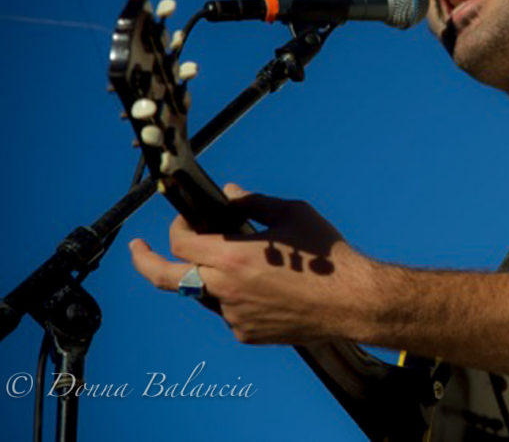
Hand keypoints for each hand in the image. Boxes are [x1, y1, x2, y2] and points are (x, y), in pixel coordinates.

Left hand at [130, 184, 372, 344]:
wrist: (353, 302)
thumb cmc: (327, 256)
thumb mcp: (293, 214)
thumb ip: (255, 203)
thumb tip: (232, 196)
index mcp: (232, 257)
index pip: (181, 243)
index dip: (177, 228)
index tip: (185, 222)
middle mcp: (225, 290)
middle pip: (165, 279)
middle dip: (143, 261)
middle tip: (135, 249)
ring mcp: (234, 316)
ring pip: (203, 293)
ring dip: (210, 276)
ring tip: (247, 265)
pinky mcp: (247, 333)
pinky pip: (230, 311)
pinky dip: (238, 296)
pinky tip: (270, 287)